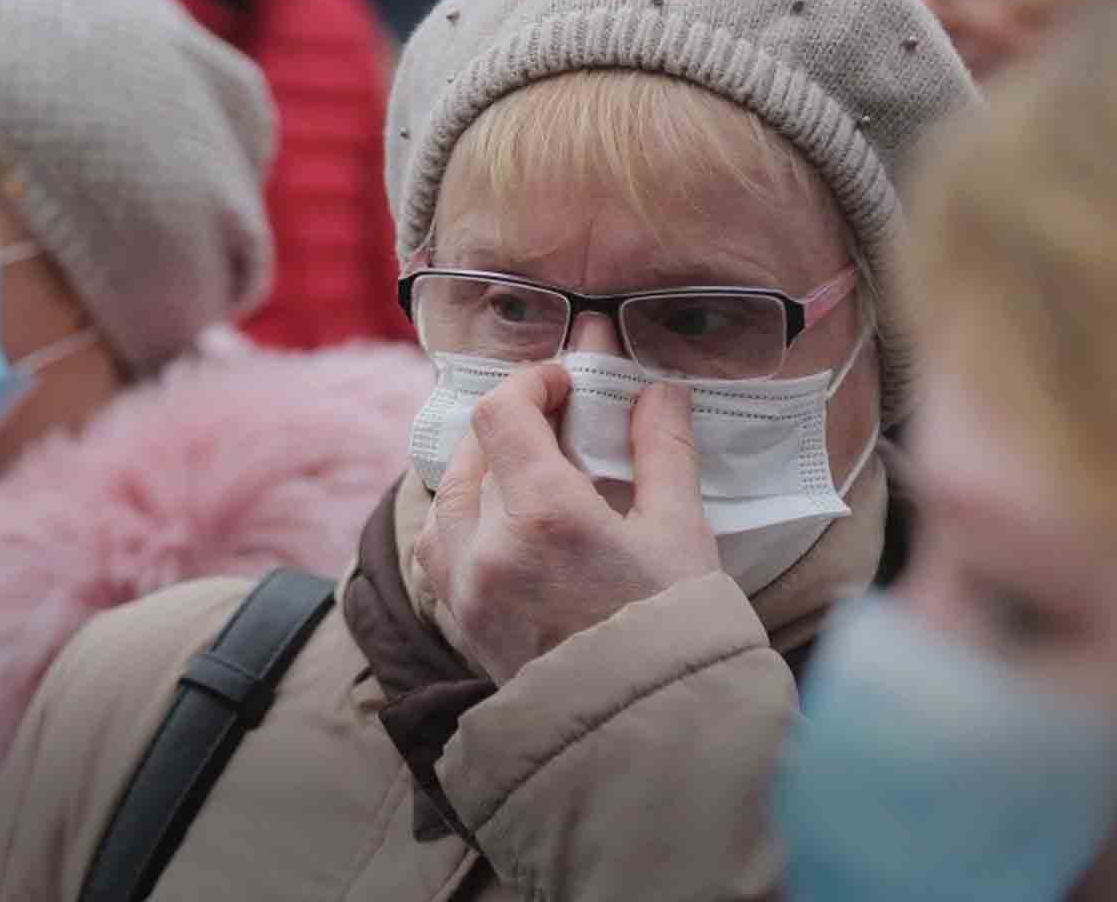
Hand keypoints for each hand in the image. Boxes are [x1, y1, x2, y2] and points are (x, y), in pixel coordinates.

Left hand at [414, 363, 718, 683]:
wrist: (646, 733)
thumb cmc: (674, 631)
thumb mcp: (681, 532)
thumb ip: (662, 450)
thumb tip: (655, 391)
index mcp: (544, 513)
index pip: (500, 412)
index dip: (530, 383)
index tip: (564, 384)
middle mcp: (488, 547)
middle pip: (473, 451)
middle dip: (512, 425)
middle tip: (558, 425)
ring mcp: (465, 590)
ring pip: (444, 500)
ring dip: (478, 472)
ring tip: (523, 472)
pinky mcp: (461, 625)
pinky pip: (435, 551)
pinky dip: (457, 523)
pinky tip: (496, 527)